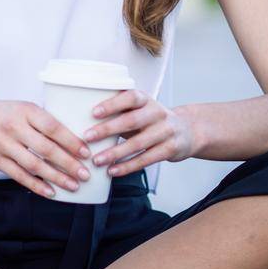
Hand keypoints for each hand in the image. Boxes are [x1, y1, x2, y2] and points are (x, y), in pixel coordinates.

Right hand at [0, 94, 93, 197]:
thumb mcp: (17, 107)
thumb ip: (38, 120)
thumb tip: (67, 137)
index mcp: (25, 110)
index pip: (54, 127)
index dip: (72, 141)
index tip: (87, 152)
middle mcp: (15, 127)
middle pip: (48, 149)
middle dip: (69, 163)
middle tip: (85, 174)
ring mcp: (4, 144)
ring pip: (35, 165)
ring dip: (57, 177)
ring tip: (74, 186)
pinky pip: (19, 175)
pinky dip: (36, 185)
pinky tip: (50, 192)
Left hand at [82, 90, 199, 175]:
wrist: (187, 131)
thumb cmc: (151, 120)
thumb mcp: (139, 110)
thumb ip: (118, 111)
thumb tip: (80, 117)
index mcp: (147, 100)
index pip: (131, 97)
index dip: (113, 104)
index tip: (94, 112)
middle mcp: (158, 113)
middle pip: (132, 120)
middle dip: (108, 129)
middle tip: (87, 137)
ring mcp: (166, 131)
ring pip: (139, 143)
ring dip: (115, 153)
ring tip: (96, 160)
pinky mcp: (170, 149)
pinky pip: (146, 159)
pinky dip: (128, 166)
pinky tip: (112, 171)